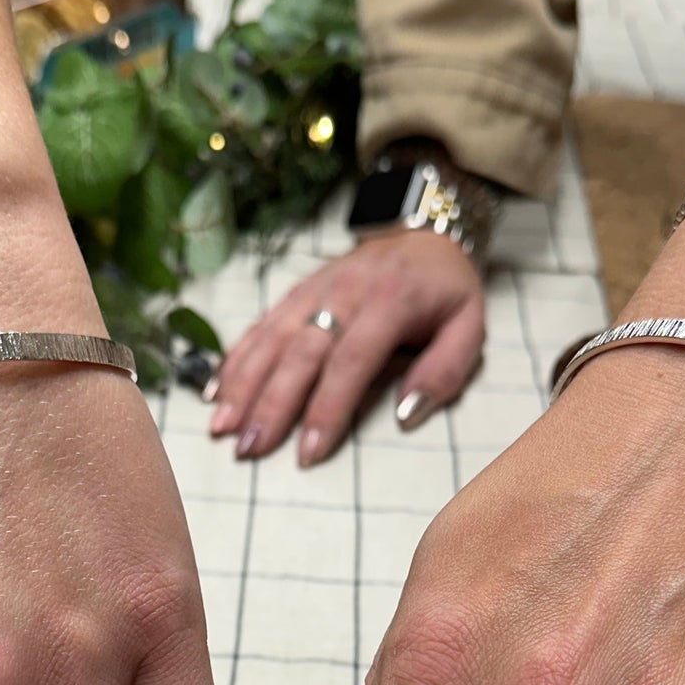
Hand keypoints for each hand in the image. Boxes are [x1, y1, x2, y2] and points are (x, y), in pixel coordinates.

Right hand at [208, 228, 484, 465]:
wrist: (421, 231)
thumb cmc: (446, 292)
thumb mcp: (470, 327)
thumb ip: (444, 371)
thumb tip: (405, 415)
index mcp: (391, 302)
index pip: (351, 361)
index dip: (327, 409)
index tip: (308, 453)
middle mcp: (344, 292)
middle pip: (300, 353)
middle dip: (271, 405)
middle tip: (248, 449)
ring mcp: (314, 289)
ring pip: (271, 340)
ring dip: (243, 385)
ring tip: (221, 427)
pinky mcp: (295, 292)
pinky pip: (260, 326)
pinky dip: (235, 359)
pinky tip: (214, 391)